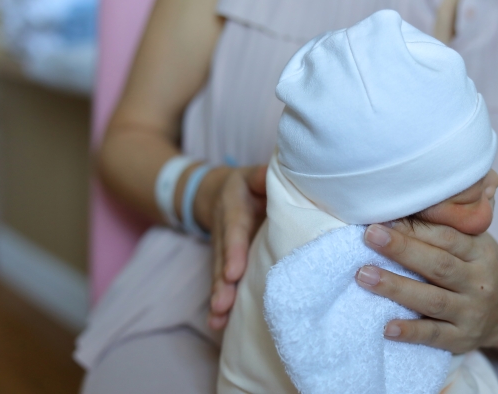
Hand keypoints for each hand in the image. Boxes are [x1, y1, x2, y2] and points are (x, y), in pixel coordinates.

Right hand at [202, 165, 266, 329]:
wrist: (217, 192)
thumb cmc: (246, 185)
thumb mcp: (253, 175)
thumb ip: (262, 176)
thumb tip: (281, 173)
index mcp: (234, 207)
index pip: (234, 228)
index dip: (233, 250)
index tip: (235, 271)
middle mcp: (226, 231)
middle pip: (222, 257)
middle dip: (222, 282)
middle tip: (223, 303)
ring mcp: (223, 249)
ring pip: (219, 274)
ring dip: (218, 296)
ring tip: (218, 317)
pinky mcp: (224, 263)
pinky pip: (221, 282)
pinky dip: (219, 303)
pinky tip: (218, 324)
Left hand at [356, 222, 497, 353]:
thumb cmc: (481, 268)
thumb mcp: (477, 243)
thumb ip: (449, 225)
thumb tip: (408, 200)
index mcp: (482, 252)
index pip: (447, 237)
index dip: (414, 228)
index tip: (384, 218)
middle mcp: (479, 282)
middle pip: (438, 265)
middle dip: (401, 249)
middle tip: (370, 236)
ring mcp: (471, 313)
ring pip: (432, 300)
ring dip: (396, 287)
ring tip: (364, 275)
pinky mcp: (461, 339)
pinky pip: (434, 336)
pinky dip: (411, 332)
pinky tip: (386, 327)